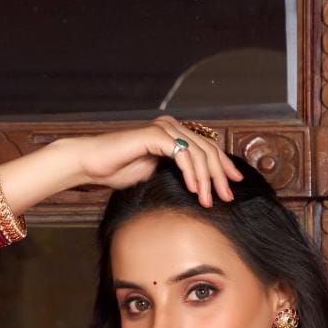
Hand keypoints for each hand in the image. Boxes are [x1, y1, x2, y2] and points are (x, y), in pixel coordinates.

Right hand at [69, 118, 242, 206]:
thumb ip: (178, 174)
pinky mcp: (154, 134)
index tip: (235, 184)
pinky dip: (190, 172)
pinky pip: (181, 153)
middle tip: (227, 197)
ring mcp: (164, 129)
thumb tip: (201, 189)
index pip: (208, 148)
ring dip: (207, 179)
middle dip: (220, 176)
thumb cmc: (119, 170)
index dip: (224, 165)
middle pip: (208, 150)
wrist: (93, 164)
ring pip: (197, 152)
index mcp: (175, 134)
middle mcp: (172, 127)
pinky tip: (194, 189)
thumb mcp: (156, 175)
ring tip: (209, 200)